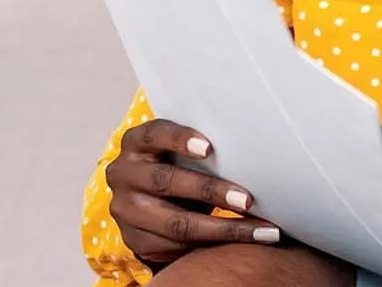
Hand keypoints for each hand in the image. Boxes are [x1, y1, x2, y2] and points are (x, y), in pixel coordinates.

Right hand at [104, 119, 280, 266]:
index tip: (209, 148)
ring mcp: (125, 209)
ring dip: (221, 228)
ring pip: (175, 222)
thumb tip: (254, 154)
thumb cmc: (177, 167)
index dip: (180, 140)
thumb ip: (202, 151)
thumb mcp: (181, 153)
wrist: (150, 202)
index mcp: (136, 143)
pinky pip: (175, 246)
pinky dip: (211, 245)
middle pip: (166, 181)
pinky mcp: (134, 239)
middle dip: (210, 191)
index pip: (155, 134)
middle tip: (247, 200)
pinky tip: (241, 242)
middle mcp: (123, 174)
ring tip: (257, 230)